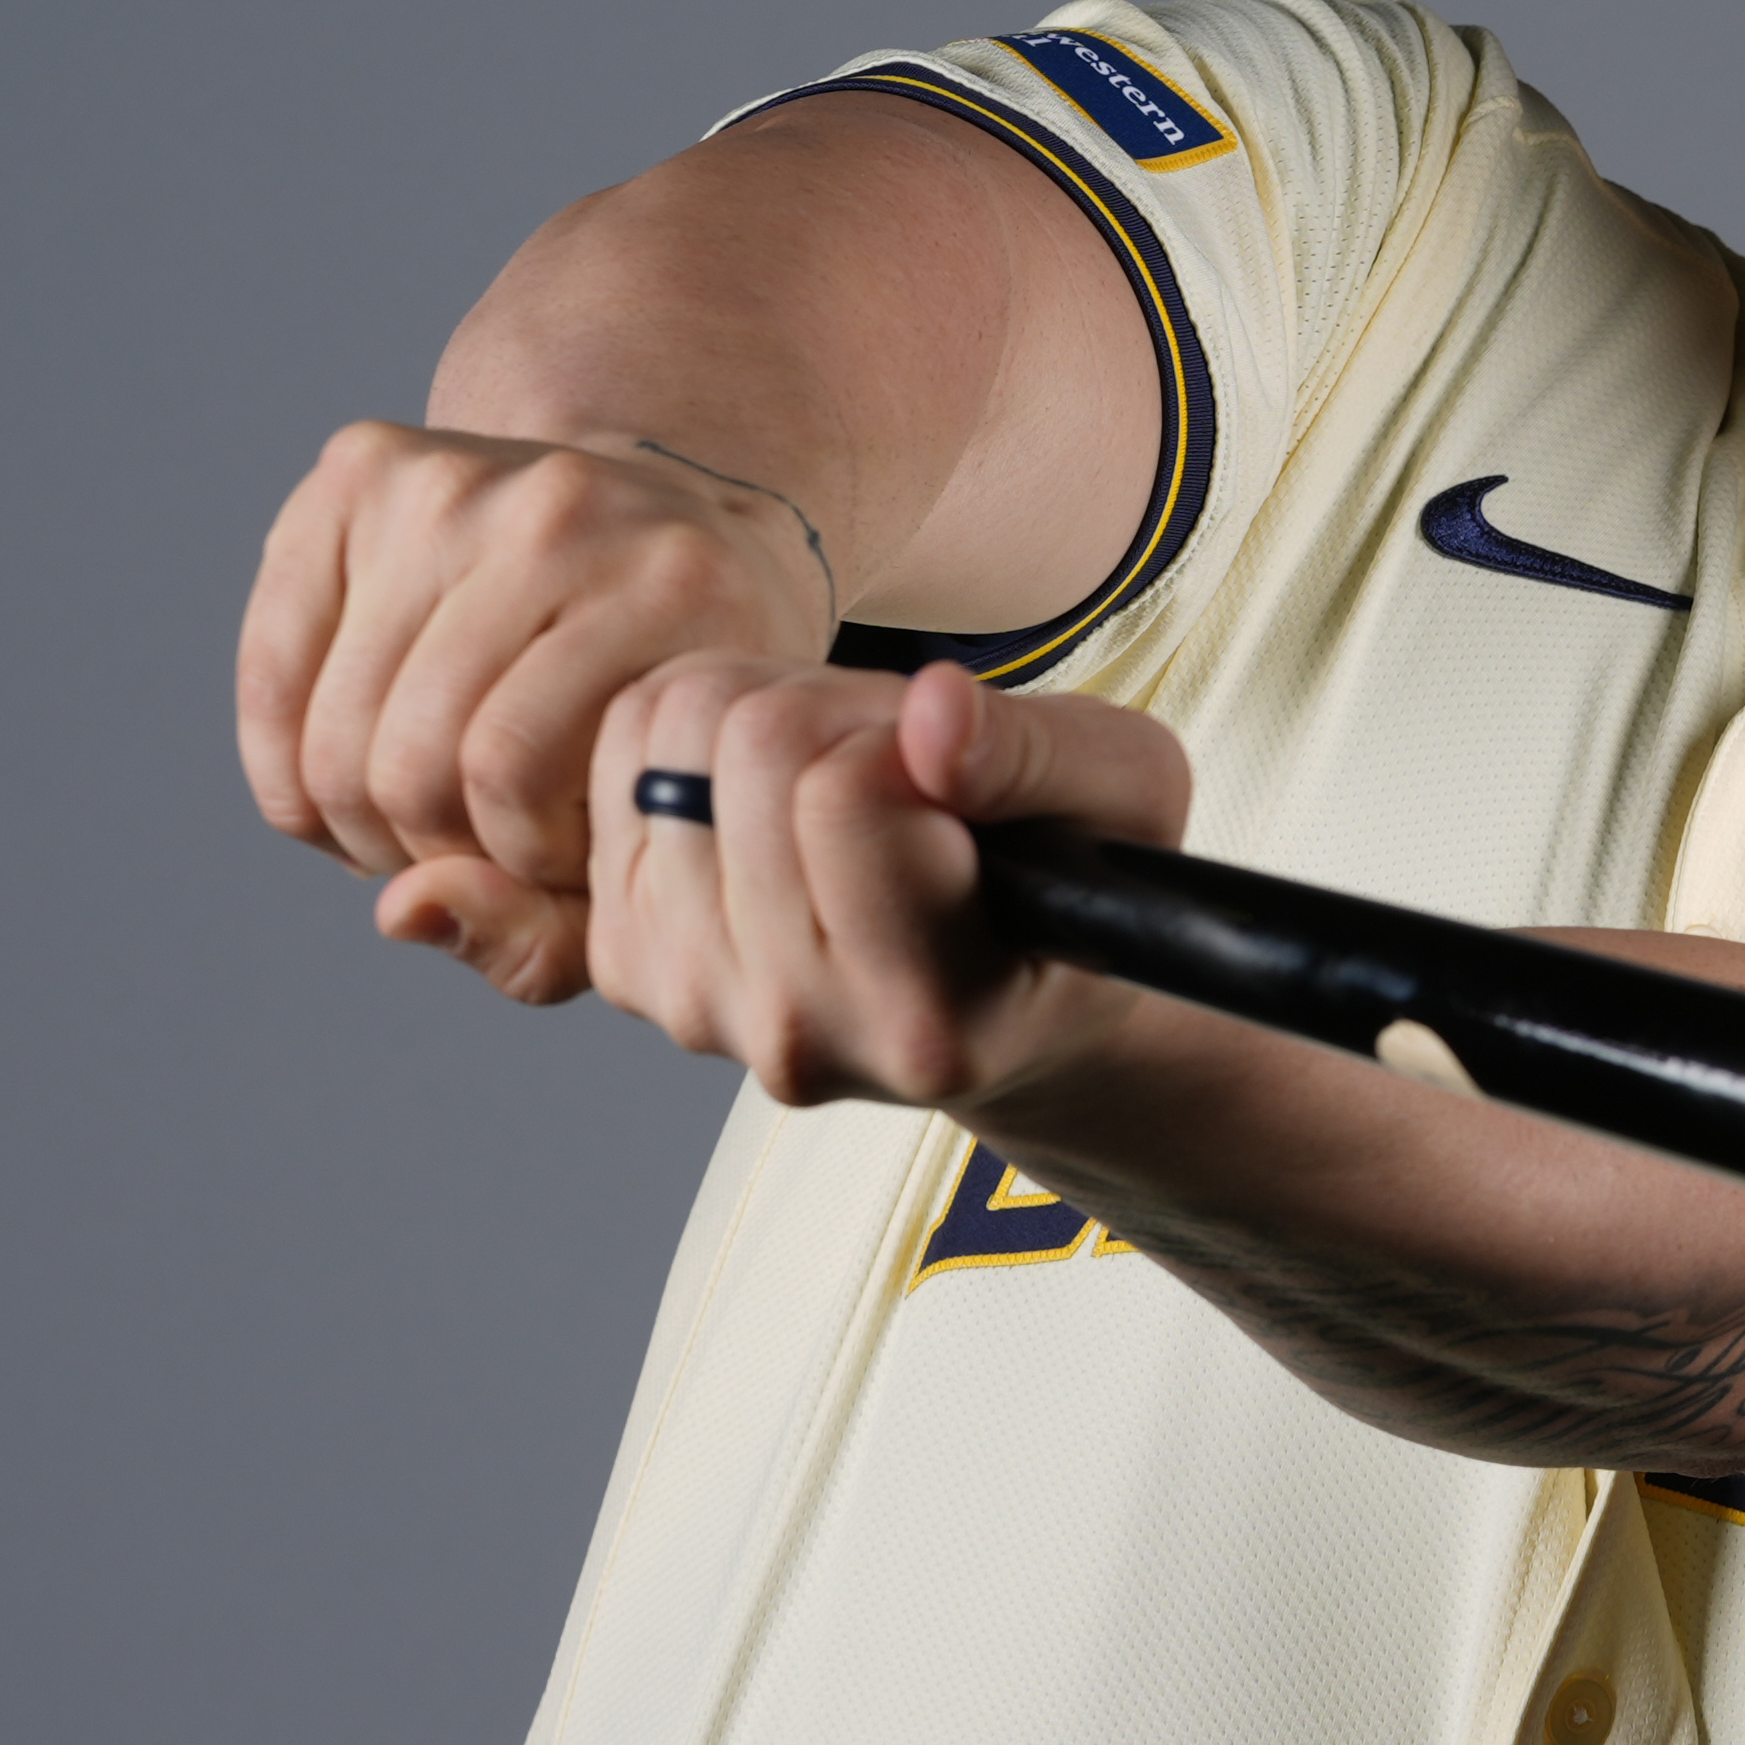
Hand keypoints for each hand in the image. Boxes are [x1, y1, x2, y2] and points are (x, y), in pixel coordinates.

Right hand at [239, 421, 841, 1001]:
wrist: (673, 524)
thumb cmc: (665, 708)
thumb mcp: (661, 822)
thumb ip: (553, 927)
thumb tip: (399, 909)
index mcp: (675, 588)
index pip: (511, 773)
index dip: (517, 860)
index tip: (560, 858)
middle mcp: (562, 511)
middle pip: (408, 756)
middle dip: (426, 851)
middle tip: (473, 851)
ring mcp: (454, 478)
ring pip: (332, 731)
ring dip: (360, 823)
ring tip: (424, 823)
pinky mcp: (363, 467)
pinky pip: (272, 669)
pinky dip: (291, 764)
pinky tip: (353, 783)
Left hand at [590, 658, 1192, 1109]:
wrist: (998, 1004)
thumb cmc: (1068, 889)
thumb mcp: (1127, 799)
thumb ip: (1042, 756)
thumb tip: (933, 713)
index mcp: (927, 1019)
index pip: (845, 791)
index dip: (906, 733)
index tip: (952, 772)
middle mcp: (796, 1034)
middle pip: (746, 747)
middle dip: (832, 710)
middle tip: (896, 763)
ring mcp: (696, 1007)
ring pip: (666, 739)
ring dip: (759, 714)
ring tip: (841, 775)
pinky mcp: (626, 965)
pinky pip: (618, 759)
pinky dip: (690, 736)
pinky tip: (769, 791)